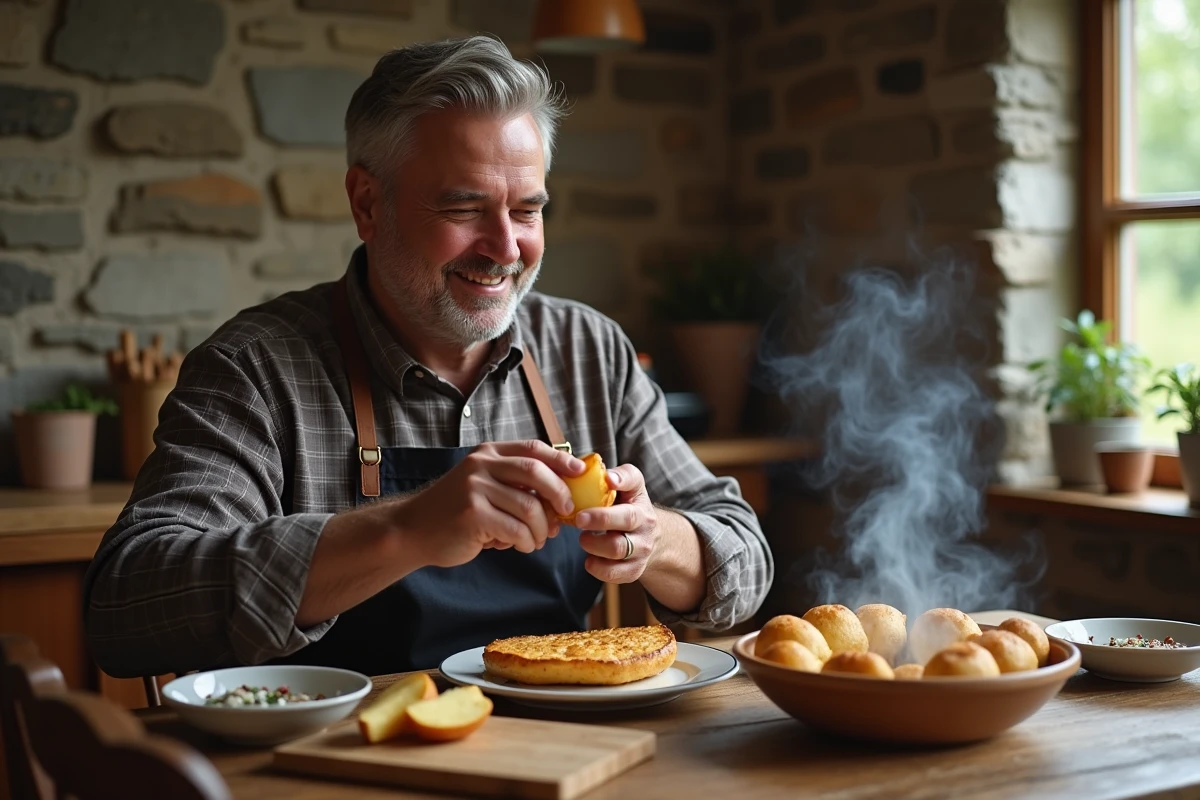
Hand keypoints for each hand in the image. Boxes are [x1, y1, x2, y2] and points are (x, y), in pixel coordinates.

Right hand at [394, 440, 585, 567]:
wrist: (414, 531)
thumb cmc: (456, 513)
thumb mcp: (484, 487)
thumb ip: (515, 485)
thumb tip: (564, 496)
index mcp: (488, 453)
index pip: (532, 449)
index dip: (560, 459)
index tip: (580, 472)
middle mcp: (480, 465)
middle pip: (535, 472)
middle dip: (559, 493)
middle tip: (566, 513)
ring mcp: (474, 488)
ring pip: (529, 506)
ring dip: (540, 528)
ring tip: (537, 540)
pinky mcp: (472, 514)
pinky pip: (515, 528)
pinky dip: (525, 541)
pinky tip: (520, 546)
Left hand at [573, 464, 657, 582]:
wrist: (651, 539)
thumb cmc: (629, 509)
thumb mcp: (630, 488)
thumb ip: (619, 476)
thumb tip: (606, 475)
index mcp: (639, 499)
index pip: (634, 483)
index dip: (621, 480)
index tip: (608, 481)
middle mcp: (646, 523)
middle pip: (627, 519)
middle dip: (600, 518)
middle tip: (578, 518)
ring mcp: (642, 549)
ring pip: (618, 548)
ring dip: (594, 544)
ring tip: (583, 539)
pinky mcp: (634, 570)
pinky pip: (614, 573)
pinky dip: (597, 568)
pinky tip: (589, 560)